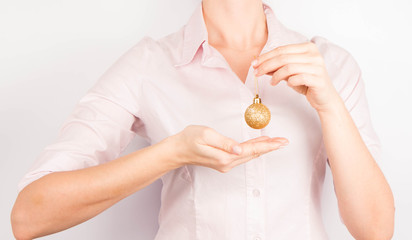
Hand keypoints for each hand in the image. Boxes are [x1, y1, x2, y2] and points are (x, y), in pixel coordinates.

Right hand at [172, 125, 287, 172]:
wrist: (177, 150)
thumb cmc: (189, 139)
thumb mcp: (206, 135)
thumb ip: (224, 142)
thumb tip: (239, 149)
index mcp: (224, 157)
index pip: (250, 150)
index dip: (267, 145)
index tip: (280, 142)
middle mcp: (227, 163)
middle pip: (253, 154)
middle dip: (269, 147)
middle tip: (284, 141)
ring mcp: (225, 164)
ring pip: (249, 155)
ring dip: (262, 148)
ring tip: (275, 142)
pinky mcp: (222, 161)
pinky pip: (242, 156)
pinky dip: (252, 149)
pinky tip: (257, 145)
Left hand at [252, 41, 340, 111]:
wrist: (324, 98)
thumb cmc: (306, 83)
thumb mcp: (290, 73)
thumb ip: (277, 67)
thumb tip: (258, 64)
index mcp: (308, 48)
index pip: (282, 49)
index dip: (266, 57)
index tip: (254, 64)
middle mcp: (314, 54)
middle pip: (283, 57)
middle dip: (266, 65)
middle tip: (256, 73)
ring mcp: (317, 66)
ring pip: (289, 67)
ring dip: (276, 76)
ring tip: (271, 83)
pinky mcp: (318, 79)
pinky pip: (298, 78)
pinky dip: (289, 82)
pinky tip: (287, 85)